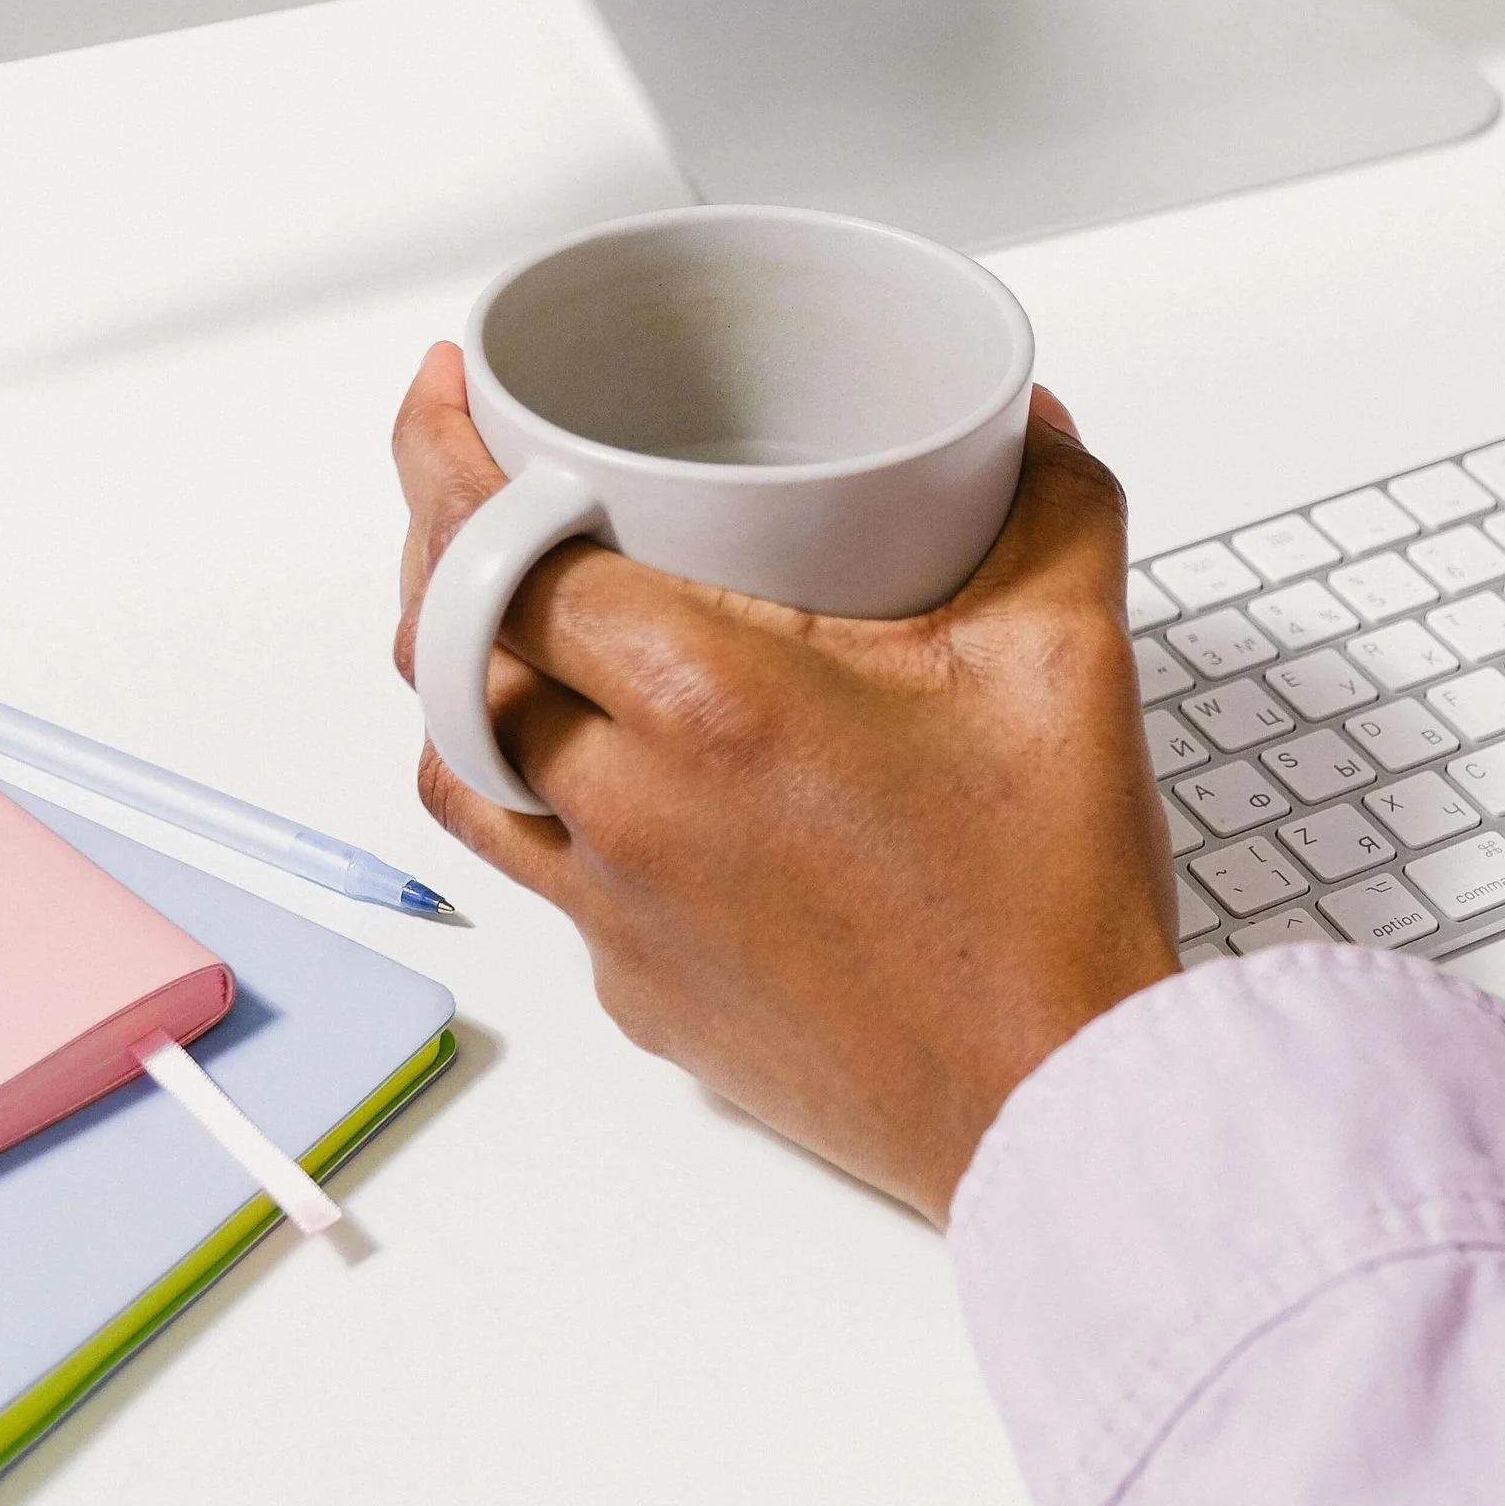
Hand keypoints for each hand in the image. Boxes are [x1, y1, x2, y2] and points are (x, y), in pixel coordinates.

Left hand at [392, 349, 1178, 1222]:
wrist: (1055, 1110)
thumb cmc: (1046, 907)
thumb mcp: (1069, 659)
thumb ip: (1050, 508)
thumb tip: (1022, 427)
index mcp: (708, 704)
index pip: (495, 556)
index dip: (440, 459)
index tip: (445, 395)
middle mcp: (629, 808)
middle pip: (441, 655)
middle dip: (435, 546)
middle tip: (479, 480)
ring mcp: (617, 913)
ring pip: (458, 771)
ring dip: (458, 680)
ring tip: (512, 615)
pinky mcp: (635, 989)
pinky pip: (535, 869)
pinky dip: (538, 792)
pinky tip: (614, 762)